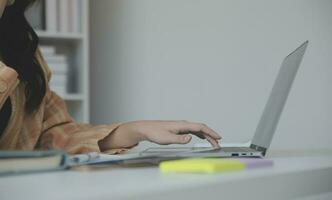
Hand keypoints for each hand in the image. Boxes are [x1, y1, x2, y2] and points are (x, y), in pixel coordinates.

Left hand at [98, 120, 221, 150]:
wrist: (145, 129)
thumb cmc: (154, 132)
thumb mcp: (166, 138)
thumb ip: (179, 139)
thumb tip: (190, 138)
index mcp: (182, 125)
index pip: (200, 127)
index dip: (211, 132)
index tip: (218, 137)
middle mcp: (183, 124)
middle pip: (201, 129)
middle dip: (211, 136)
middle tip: (218, 143)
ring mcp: (181, 126)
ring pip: (197, 130)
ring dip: (206, 136)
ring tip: (212, 143)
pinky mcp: (178, 129)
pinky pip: (192, 131)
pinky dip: (199, 135)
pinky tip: (201, 139)